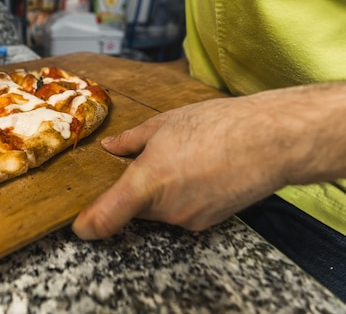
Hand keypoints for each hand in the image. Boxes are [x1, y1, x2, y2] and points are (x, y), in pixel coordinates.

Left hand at [72, 84, 345, 238]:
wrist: (270, 141)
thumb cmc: (216, 125)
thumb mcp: (164, 123)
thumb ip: (131, 140)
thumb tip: (110, 147)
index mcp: (147, 181)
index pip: (105, 218)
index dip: (87, 225)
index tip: (78, 224)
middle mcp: (164, 208)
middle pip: (132, 210)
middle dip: (132, 192)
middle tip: (145, 165)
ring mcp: (187, 219)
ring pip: (157, 212)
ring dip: (158, 194)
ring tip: (181, 162)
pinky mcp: (206, 224)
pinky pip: (179, 214)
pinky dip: (180, 198)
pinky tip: (198, 173)